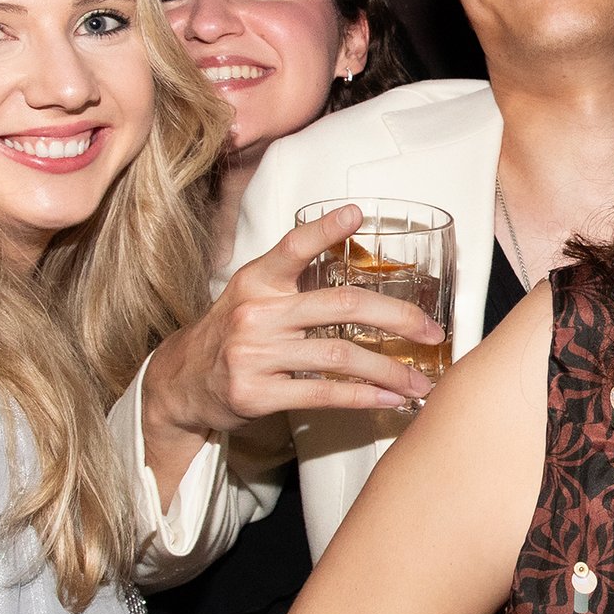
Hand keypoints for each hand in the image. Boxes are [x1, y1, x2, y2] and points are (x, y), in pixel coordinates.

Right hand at [145, 204, 446, 431]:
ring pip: (339, 356)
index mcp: (257, 281)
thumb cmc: (232, 335)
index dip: (324, 229)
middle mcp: (255, 313)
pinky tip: (390, 399)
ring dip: (389, 370)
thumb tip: (359, 261)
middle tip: (431, 331)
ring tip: (420, 382)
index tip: (357, 214)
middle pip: (341, 306)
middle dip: (397, 318)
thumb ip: (295, 279)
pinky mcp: (256, 394)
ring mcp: (254, 354)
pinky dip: (364, 398)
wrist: (181, 383)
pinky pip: (323, 394)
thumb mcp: (253, 295)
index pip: (292, 247)